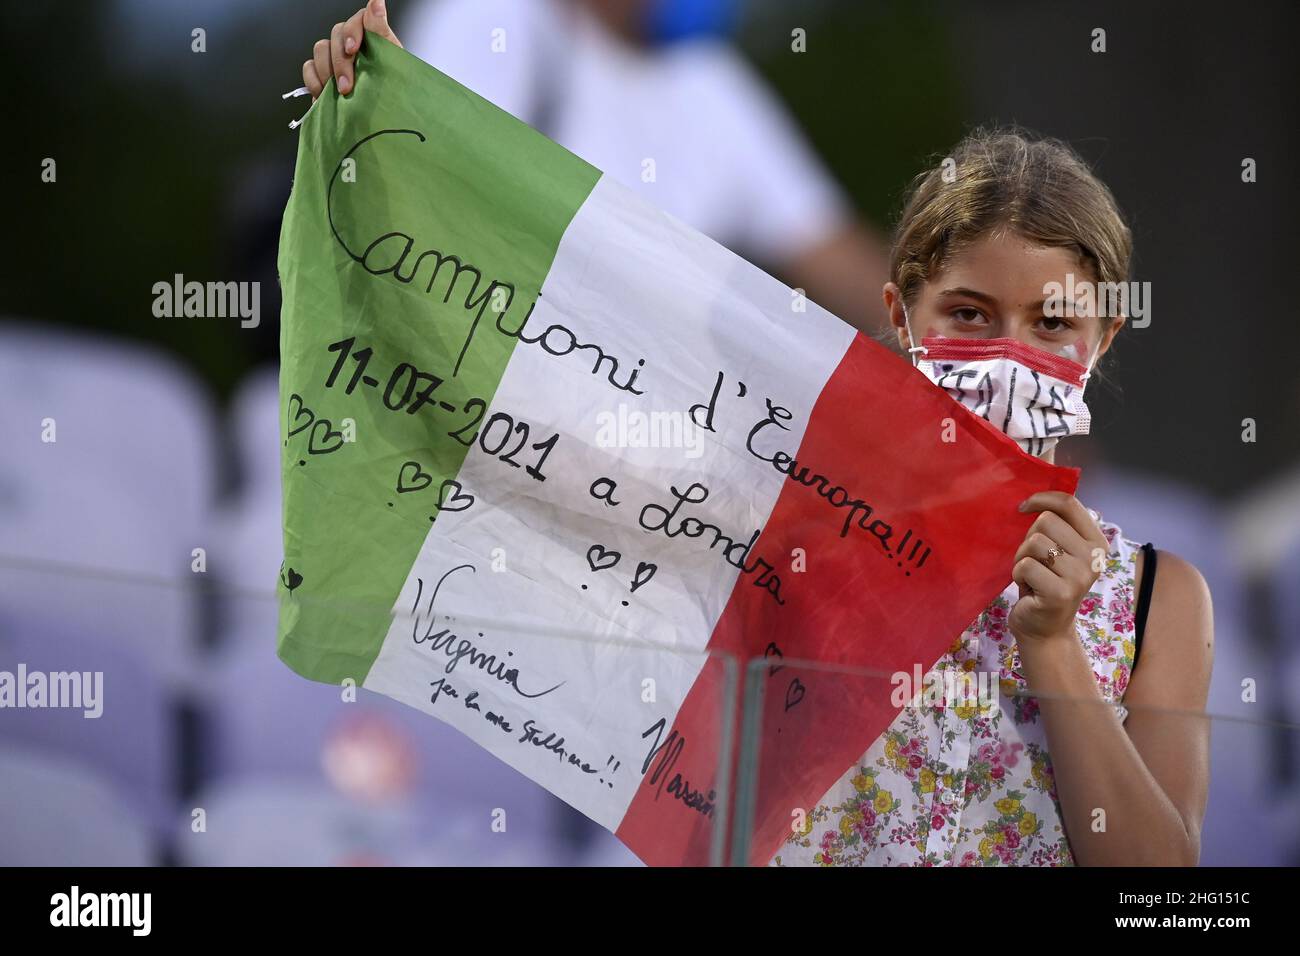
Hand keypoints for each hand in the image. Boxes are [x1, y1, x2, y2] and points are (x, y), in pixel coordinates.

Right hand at [302, 0, 401, 102]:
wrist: (386, 121)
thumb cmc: (394, 93)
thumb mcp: (393, 64)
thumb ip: (381, 31)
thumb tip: (376, 1)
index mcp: (372, 37)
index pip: (358, 20)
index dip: (351, 32)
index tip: (352, 50)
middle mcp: (352, 44)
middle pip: (335, 36)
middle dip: (340, 63)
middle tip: (347, 87)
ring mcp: (336, 58)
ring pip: (320, 49)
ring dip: (327, 72)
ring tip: (339, 94)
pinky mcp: (323, 74)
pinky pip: (308, 68)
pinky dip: (313, 81)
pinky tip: (324, 96)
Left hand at [1008, 491, 1109, 644]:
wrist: (1045, 628)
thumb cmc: (1045, 582)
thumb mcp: (1057, 550)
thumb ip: (1055, 524)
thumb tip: (1035, 486)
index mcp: (1096, 541)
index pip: (1069, 503)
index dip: (1042, 498)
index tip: (1023, 507)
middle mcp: (1093, 557)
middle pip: (1045, 521)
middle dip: (1027, 539)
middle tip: (1033, 561)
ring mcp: (1080, 575)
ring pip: (1033, 543)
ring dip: (1021, 558)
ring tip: (1032, 575)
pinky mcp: (1061, 592)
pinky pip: (1024, 566)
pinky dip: (1018, 575)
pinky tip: (1029, 589)